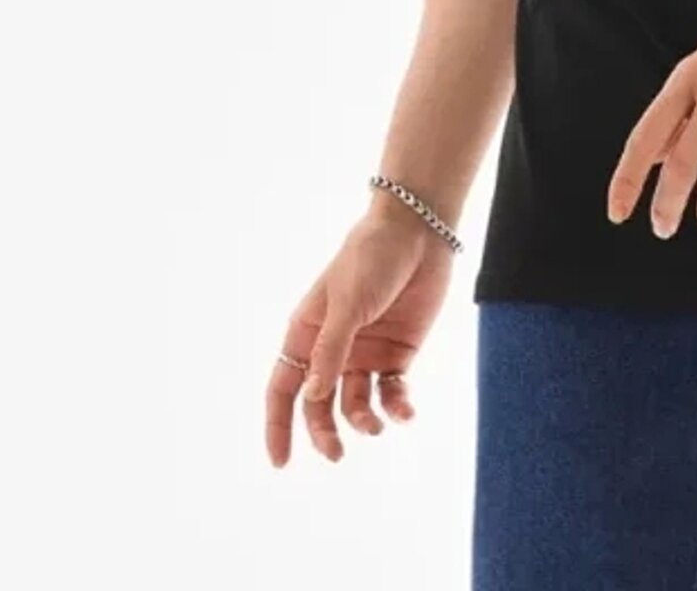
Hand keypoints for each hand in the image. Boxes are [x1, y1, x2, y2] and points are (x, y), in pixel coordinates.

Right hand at [264, 206, 454, 465]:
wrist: (418, 234)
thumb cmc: (371, 259)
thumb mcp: (347, 303)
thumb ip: (330, 350)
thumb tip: (312, 397)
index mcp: (307, 332)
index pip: (284, 387)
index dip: (278, 425)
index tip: (280, 463)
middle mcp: (333, 348)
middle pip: (318, 404)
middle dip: (323, 432)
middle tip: (336, 454)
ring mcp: (365, 352)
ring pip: (354, 403)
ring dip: (362, 421)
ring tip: (377, 425)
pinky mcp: (398, 353)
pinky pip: (390, 391)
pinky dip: (396, 407)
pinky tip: (405, 413)